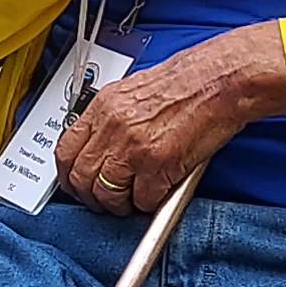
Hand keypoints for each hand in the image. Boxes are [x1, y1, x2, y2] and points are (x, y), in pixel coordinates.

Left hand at [55, 26, 285, 213]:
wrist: (220, 81)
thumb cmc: (189, 82)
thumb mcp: (135, 92)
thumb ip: (112, 119)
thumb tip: (102, 146)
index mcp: (103, 106)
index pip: (65, 151)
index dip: (69, 175)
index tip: (76, 183)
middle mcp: (113, 127)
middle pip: (81, 178)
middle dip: (92, 197)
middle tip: (106, 201)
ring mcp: (134, 148)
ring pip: (107, 195)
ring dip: (119, 205)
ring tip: (133, 200)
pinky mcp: (158, 166)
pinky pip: (142, 200)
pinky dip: (148, 203)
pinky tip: (158, 193)